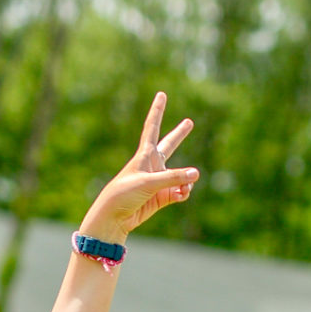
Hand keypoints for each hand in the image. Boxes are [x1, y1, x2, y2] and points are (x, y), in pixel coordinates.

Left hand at [78, 91, 198, 244]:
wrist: (114, 217)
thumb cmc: (124, 194)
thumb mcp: (149, 182)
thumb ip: (174, 178)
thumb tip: (196, 175)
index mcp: (144, 155)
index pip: (152, 127)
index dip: (158, 111)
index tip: (161, 94)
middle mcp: (152, 165)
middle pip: (169, 145)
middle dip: (179, 134)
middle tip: (189, 122)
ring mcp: (158, 181)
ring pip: (180, 175)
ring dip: (186, 180)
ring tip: (184, 188)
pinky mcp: (161, 197)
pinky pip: (179, 191)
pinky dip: (183, 193)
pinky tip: (182, 195)